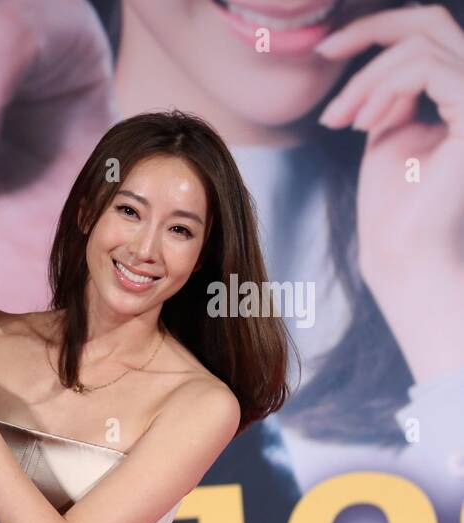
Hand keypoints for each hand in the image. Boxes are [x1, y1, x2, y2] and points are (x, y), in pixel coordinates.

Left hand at [316, 4, 463, 382]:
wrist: (401, 250)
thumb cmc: (391, 202)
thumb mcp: (389, 127)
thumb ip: (393, 88)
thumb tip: (384, 49)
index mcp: (463, 90)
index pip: (428, 29)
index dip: (376, 28)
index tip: (326, 48)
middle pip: (430, 20)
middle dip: (368, 32)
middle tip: (323, 52)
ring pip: (419, 45)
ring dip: (366, 79)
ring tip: (342, 119)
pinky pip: (424, 68)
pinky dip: (382, 89)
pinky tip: (362, 125)